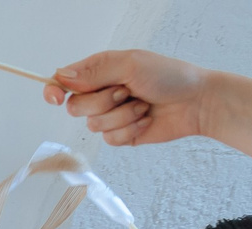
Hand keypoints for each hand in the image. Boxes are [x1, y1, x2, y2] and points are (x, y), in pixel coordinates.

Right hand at [47, 51, 212, 147]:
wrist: (196, 102)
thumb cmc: (170, 76)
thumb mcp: (131, 65)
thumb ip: (95, 71)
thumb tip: (62, 76)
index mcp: (100, 71)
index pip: (63, 81)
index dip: (54, 90)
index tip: (56, 98)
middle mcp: (101, 93)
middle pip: (75, 107)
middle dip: (102, 102)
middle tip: (126, 92)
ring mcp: (110, 115)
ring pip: (93, 126)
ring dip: (122, 116)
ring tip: (143, 105)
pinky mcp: (120, 134)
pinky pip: (109, 140)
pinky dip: (129, 130)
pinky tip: (145, 119)